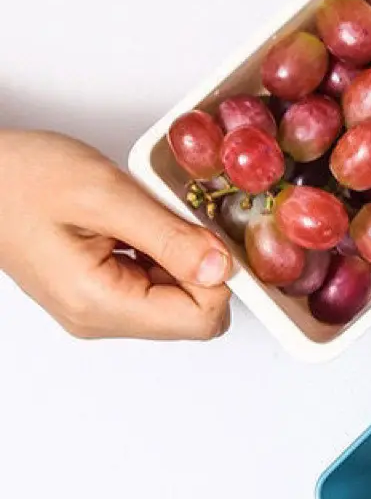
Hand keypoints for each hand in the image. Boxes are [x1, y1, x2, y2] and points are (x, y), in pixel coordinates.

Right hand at [0, 131, 231, 340]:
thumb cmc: (20, 178)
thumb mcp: (105, 194)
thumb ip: (169, 235)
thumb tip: (222, 267)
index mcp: (101, 304)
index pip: (200, 319)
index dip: (218, 278)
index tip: (205, 236)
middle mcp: (100, 321)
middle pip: (192, 316)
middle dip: (198, 269)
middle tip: (170, 221)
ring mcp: (97, 313)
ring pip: (176, 302)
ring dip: (177, 260)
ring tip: (139, 221)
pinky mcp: (97, 298)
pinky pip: (153, 289)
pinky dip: (159, 258)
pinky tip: (133, 229)